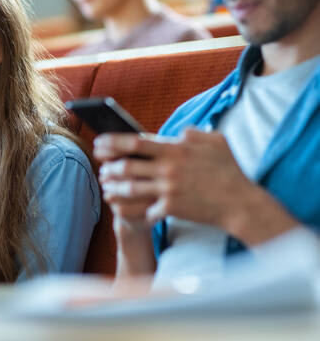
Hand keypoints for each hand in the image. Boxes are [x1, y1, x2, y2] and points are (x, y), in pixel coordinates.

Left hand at [95, 129, 257, 229]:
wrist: (241, 203)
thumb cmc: (230, 171)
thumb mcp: (217, 142)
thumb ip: (196, 133)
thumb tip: (181, 132)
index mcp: (176, 149)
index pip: (135, 142)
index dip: (113, 141)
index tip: (99, 141)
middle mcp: (169, 168)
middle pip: (127, 165)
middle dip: (108, 165)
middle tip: (100, 166)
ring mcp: (169, 189)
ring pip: (130, 188)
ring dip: (114, 187)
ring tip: (106, 186)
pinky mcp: (172, 207)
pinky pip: (145, 209)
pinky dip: (135, 209)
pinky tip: (124, 208)